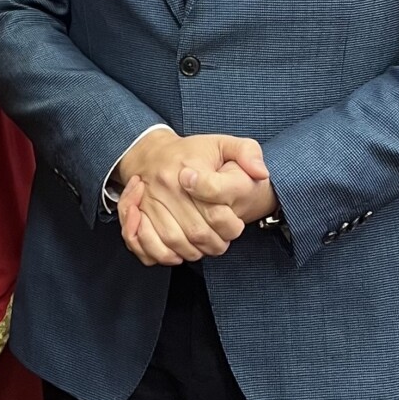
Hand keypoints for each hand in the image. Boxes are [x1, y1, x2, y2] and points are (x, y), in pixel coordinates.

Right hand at [115, 129, 268, 266]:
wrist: (150, 152)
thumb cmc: (191, 153)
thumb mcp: (223, 144)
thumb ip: (248, 153)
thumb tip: (260, 173)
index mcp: (189, 167)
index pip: (214, 208)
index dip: (230, 224)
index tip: (234, 223)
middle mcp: (166, 185)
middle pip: (196, 231)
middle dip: (214, 244)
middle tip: (221, 242)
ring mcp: (149, 200)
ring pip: (174, 242)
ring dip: (193, 252)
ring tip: (204, 247)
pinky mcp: (137, 213)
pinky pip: (146, 244)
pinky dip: (164, 255)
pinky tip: (178, 252)